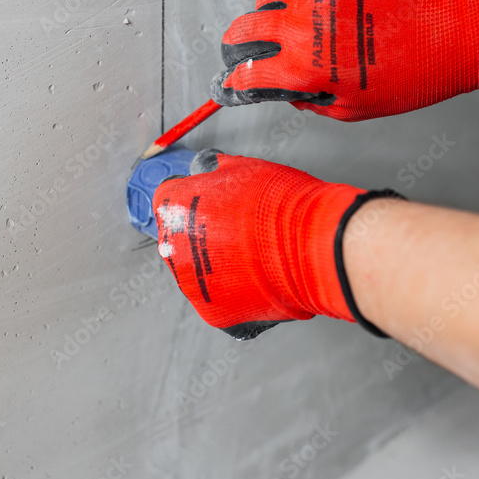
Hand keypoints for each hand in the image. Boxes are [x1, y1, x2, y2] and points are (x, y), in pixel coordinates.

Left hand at [152, 149, 397, 339]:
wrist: (310, 246)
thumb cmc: (281, 204)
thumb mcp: (243, 167)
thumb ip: (217, 173)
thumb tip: (212, 170)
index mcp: (173, 206)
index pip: (169, 200)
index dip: (192, 202)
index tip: (207, 206)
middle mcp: (173, 246)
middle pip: (180, 240)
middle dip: (203, 236)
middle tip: (236, 234)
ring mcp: (191, 282)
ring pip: (197, 273)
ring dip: (217, 268)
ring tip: (250, 259)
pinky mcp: (213, 311)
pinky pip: (219, 301)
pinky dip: (235, 295)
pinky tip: (256, 281)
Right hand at [213, 0, 478, 120]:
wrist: (453, 29)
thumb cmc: (413, 74)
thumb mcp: (355, 109)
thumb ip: (314, 101)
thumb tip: (293, 91)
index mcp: (302, 68)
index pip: (248, 72)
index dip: (238, 79)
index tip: (237, 79)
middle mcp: (301, 26)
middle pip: (245, 27)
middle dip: (239, 39)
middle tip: (243, 45)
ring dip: (270, 12)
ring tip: (285, 21)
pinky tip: (331, 5)